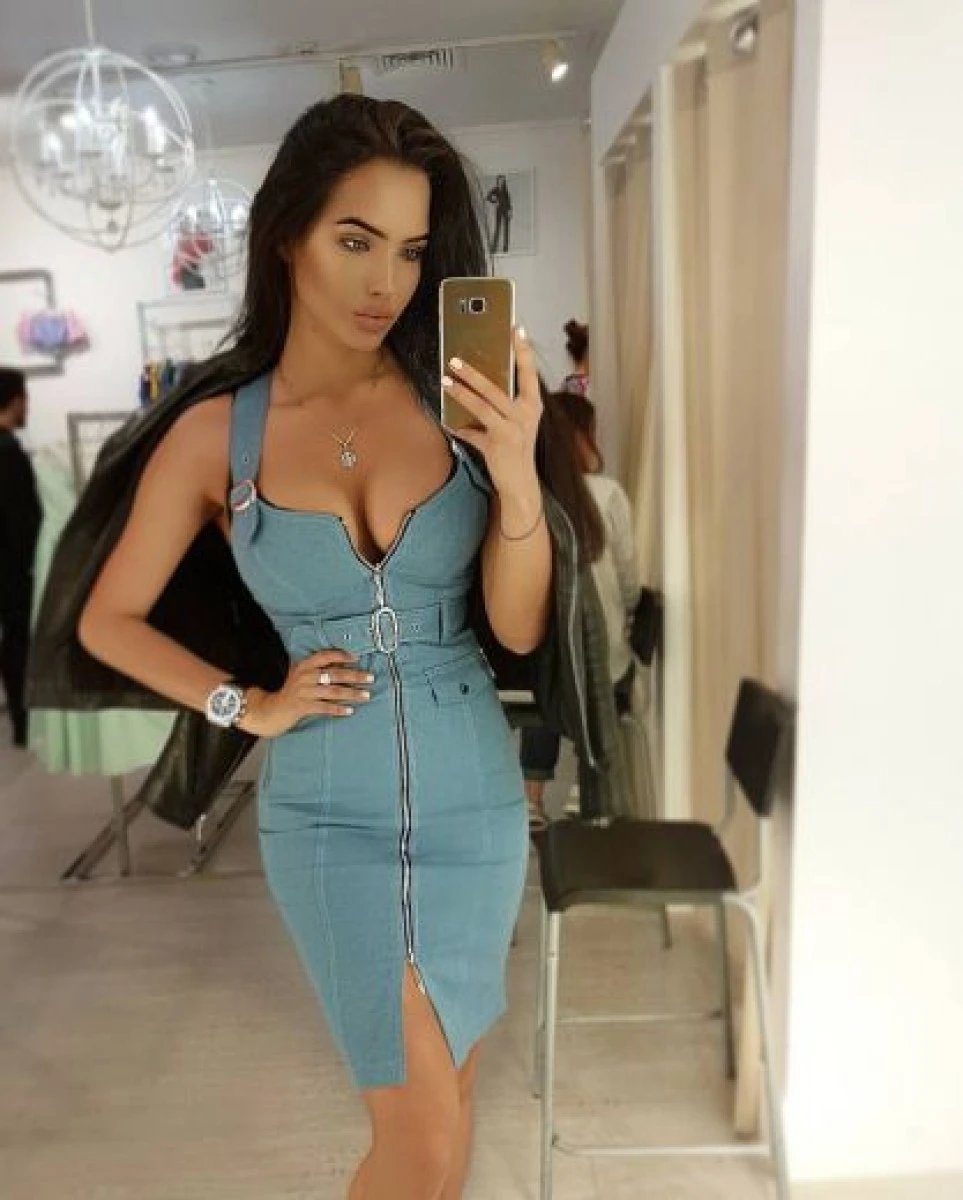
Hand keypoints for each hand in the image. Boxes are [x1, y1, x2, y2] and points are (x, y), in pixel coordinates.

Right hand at [238, 649, 373, 737]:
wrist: (270, 710)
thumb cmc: (290, 693)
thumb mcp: (300, 676)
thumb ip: (316, 671)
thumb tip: (341, 668)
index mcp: (304, 666)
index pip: (325, 655)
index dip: (341, 656)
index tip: (356, 658)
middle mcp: (304, 676)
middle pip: (334, 673)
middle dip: (354, 676)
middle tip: (370, 677)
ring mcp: (303, 692)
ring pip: (333, 691)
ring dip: (352, 693)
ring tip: (366, 695)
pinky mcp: (302, 706)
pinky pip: (324, 707)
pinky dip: (338, 709)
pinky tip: (349, 711)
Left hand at [441, 326, 542, 497]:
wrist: (521, 484)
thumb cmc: (517, 450)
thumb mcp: (515, 424)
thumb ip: (499, 407)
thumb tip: (476, 388)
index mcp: (532, 405)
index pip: (529, 372)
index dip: (523, 350)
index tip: (516, 328)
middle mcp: (525, 415)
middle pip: (497, 388)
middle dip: (474, 373)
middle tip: (454, 359)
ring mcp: (512, 430)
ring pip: (483, 406)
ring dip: (461, 393)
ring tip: (445, 381)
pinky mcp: (498, 445)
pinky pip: (472, 433)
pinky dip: (459, 428)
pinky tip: (446, 422)